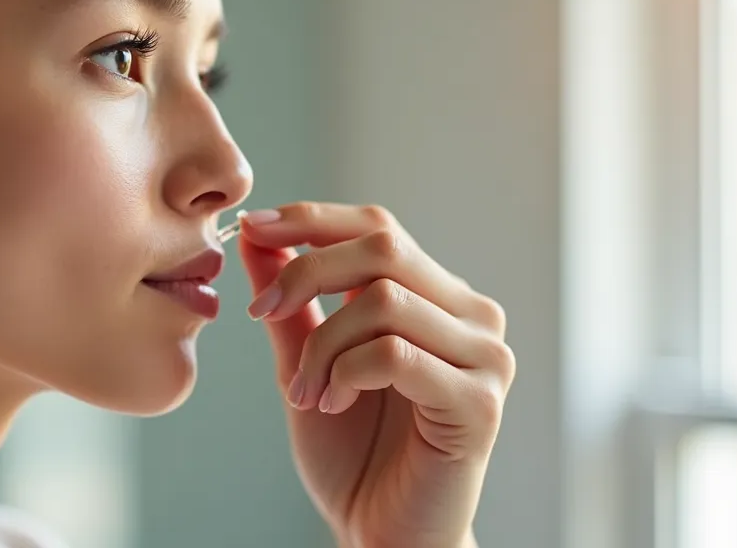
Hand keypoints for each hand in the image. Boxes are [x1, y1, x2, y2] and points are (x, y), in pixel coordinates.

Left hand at [237, 202, 513, 547]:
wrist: (383, 535)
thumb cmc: (353, 455)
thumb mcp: (307, 363)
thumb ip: (291, 302)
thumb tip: (257, 236)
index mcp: (437, 299)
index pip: (378, 228)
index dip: (313, 219)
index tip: (252, 228)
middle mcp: (471, 317)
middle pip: (383, 248)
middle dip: (306, 273)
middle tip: (262, 313)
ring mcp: (484, 358)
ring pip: (384, 301)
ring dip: (322, 345)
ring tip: (305, 392)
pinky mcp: (480, 403)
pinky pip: (396, 354)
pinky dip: (347, 372)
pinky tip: (332, 403)